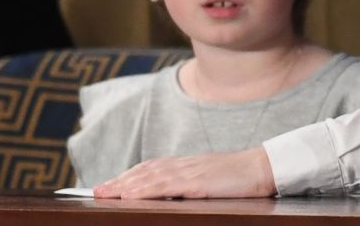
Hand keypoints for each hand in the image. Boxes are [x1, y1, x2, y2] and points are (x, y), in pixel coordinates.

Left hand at [93, 147, 276, 198]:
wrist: (263, 168)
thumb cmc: (242, 177)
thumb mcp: (213, 178)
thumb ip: (192, 184)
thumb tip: (173, 194)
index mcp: (188, 165)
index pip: (152, 168)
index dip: (129, 176)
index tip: (109, 184)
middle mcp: (185, 165)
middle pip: (145, 171)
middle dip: (119, 181)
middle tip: (96, 190)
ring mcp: (190, 172)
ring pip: (149, 177)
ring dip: (124, 185)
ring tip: (104, 193)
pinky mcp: (196, 182)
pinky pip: (164, 186)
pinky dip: (143, 189)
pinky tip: (130, 195)